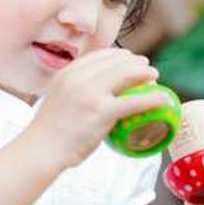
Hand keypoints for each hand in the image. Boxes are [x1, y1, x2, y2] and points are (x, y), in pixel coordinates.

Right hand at [26, 47, 169, 170]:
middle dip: (134, 62)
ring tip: (155, 76)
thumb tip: (92, 91)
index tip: (129, 58)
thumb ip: (73, 89)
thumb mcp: (57, 97)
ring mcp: (91, 93)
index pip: (99, 56)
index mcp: (68, 73)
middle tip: (147, 67)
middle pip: (115, 62)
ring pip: (126, 75)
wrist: (42, 149)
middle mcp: (79, 78)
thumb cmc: (48, 131)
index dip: (118, 55)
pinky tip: (161, 99)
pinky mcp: (102, 112)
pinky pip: (133, 101)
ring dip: (145, 73)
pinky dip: (151, 98)